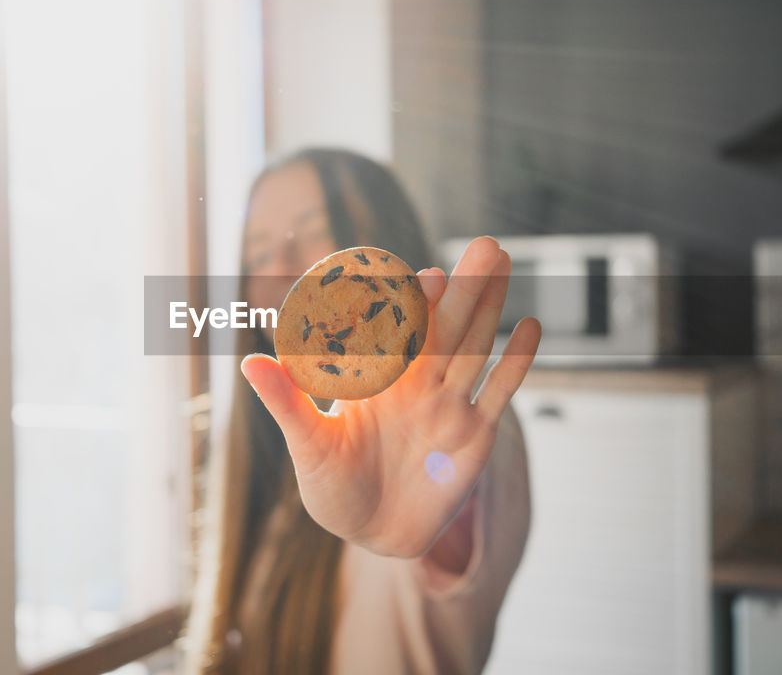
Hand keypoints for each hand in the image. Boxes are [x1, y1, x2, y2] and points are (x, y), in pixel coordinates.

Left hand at [241, 236, 540, 557]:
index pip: (398, 329)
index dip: (413, 301)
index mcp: (378, 378)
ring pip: (475, 346)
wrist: (373, 536)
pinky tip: (531, 326)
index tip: (423, 275)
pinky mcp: (475, 435)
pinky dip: (516, 362)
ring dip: (491, 306)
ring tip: (504, 261)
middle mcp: (417, 382)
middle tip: (484, 245)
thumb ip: (287, 401)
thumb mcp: (308, 445)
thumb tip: (249, 361)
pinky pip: (500, 392)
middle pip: (446, 326)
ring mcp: (450, 405)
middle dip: (466, 287)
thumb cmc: (333, 489)